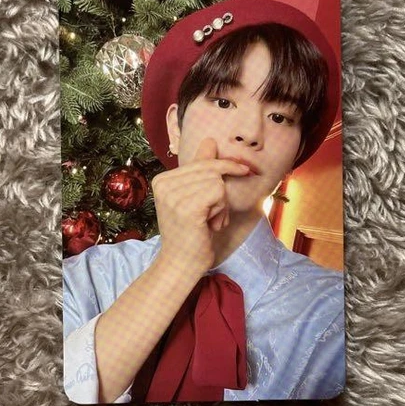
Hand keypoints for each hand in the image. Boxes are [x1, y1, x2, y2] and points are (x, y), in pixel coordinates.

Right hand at [151, 138, 250, 274]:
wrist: (182, 265)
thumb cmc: (191, 234)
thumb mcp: (196, 197)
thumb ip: (202, 169)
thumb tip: (210, 140)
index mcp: (161, 179)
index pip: (202, 162)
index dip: (224, 169)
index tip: (243, 171)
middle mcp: (163, 183)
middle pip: (211, 170)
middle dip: (220, 192)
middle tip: (212, 216)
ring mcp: (172, 195)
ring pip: (217, 182)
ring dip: (221, 205)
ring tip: (208, 221)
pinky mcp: (186, 207)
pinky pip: (219, 193)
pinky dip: (221, 211)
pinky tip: (210, 225)